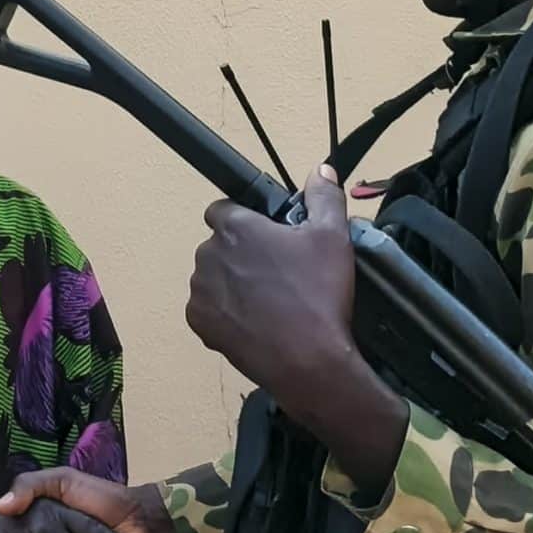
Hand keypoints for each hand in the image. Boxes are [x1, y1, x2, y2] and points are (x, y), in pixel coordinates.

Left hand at [187, 165, 356, 392]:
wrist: (308, 361)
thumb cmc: (318, 297)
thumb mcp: (333, 237)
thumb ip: (324, 197)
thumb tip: (321, 171)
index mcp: (234, 227)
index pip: (223, 208)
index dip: (246, 219)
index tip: (268, 236)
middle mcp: (207, 255)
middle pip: (219, 244)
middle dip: (242, 253)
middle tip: (277, 271)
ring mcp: (200, 292)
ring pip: (212, 276)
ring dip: (232, 282)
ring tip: (269, 299)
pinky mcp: (200, 323)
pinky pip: (208, 308)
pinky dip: (226, 311)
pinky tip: (256, 320)